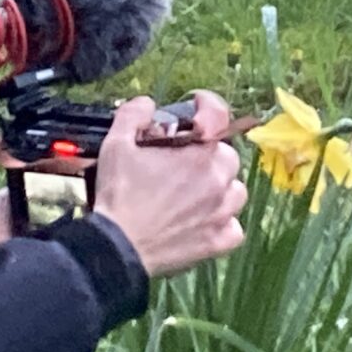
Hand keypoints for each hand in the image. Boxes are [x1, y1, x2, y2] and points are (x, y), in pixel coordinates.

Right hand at [92, 93, 244, 278]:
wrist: (117, 247)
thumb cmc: (118, 196)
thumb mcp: (116, 144)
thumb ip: (134, 114)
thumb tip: (147, 104)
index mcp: (199, 152)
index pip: (218, 115)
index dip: (206, 106)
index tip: (195, 108)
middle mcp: (218, 180)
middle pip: (226, 157)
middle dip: (207, 155)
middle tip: (181, 164)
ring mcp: (222, 212)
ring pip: (235, 192)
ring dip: (219, 189)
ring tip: (192, 194)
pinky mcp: (219, 241)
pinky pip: (234, 227)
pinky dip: (222, 223)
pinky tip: (201, 222)